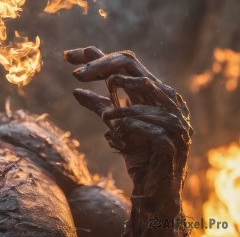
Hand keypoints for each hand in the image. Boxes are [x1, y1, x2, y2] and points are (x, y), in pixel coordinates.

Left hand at [64, 46, 192, 236]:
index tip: (66, 56)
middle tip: (76, 76)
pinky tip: (119, 130)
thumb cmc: (138, 151)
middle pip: (133, 68)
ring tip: (103, 116)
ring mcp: (175, 119)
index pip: (125, 61)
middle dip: (103, 67)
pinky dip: (135, 125)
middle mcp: (167, 99)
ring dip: (121, 102)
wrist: (155, 187)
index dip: (96, 56)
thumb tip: (76, 90)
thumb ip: (100, 105)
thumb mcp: (115, 124)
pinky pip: (156, 128)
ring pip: (147, 93)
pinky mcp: (176, 143)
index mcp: (153, 91)